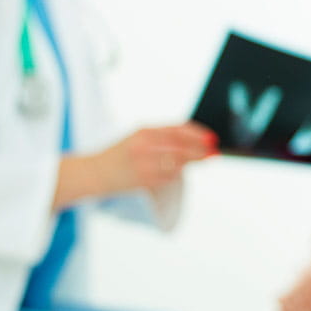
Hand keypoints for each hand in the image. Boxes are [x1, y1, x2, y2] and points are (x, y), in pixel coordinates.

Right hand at [97, 122, 217, 192]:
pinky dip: (178, 174)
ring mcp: (144, 164)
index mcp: (144, 131)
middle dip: (201, 150)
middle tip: (214, 152)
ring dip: (192, 163)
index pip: (177, 130)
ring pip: (178, 164)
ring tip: (202, 160)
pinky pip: (169, 177)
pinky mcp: (144, 181)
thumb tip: (194, 140)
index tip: (211, 138)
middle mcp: (144, 146)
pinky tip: (180, 170)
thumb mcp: (138, 136)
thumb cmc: (121, 153)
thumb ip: (163, 137)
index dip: (197, 134)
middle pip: (181, 147)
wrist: (96, 172)